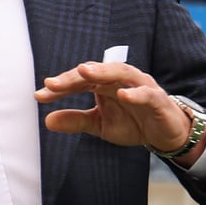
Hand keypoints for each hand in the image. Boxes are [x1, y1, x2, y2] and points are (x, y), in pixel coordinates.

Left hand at [33, 61, 196, 157]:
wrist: (165, 133)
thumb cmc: (132, 122)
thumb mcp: (100, 125)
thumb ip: (76, 121)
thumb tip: (47, 120)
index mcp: (103, 84)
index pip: (78, 81)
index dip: (59, 88)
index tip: (40, 95)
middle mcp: (119, 80)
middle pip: (95, 72)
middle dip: (73, 76)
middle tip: (52, 83)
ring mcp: (139, 86)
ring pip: (120, 72)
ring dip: (102, 71)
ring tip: (84, 72)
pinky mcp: (157, 98)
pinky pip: (145, 93)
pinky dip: (135, 93)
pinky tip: (123, 94)